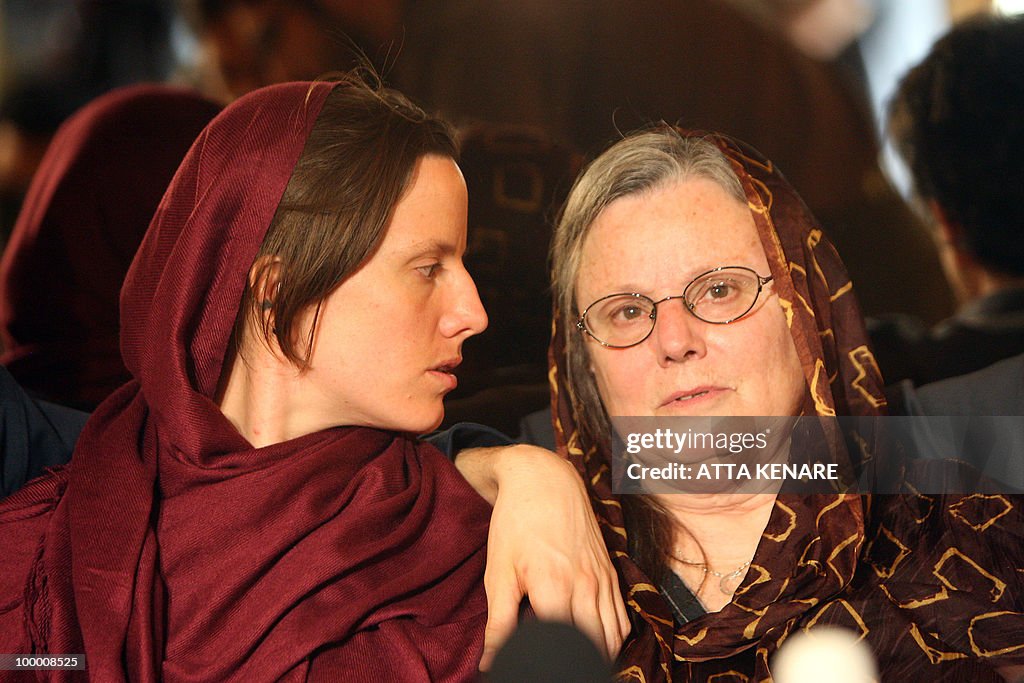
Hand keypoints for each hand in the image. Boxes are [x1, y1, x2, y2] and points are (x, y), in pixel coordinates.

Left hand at [455, 444, 630, 669]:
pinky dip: (613, 640)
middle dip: (577, 664)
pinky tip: (597, 648)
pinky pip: (622, 619)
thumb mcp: (499, 572)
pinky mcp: (611, 573)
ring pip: (613, 640)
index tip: (532, 666)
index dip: (545, 664)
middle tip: (554, 668)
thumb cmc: (516, 524)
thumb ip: (498, 622)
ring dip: (599, 658)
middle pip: (592, 650)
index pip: (559, 650)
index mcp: (554, 588)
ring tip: (579, 665)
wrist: (544, 480)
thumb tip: (489, 663)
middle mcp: (586, 587)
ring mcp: (603, 580)